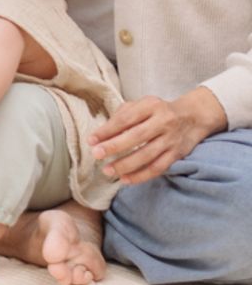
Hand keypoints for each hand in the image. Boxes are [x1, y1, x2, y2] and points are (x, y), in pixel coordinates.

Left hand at [88, 88, 226, 184]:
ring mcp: (171, 139)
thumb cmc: (158, 111)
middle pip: (136, 137)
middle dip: (114, 147)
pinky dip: (141, 176)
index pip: (126, 119)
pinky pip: (158, 168)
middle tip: (96, 154)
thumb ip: (122, 115)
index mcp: (151, 106)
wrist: (192, 117)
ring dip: (125, 165)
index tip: (91, 140)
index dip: (107, 130)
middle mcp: (163, 122)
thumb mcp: (141, 105)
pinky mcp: (177, 155)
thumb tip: (102, 134)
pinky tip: (125, 179)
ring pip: (147, 155)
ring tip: (107, 171)